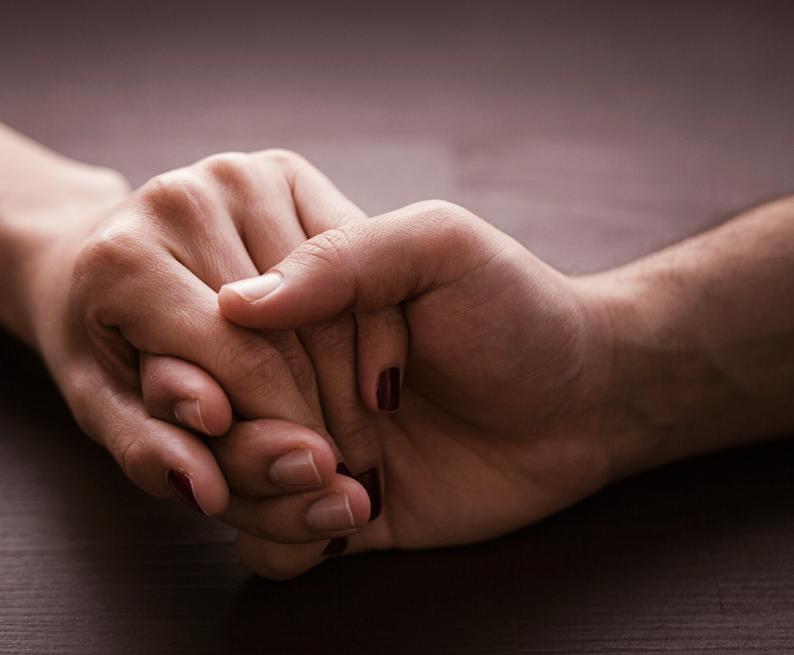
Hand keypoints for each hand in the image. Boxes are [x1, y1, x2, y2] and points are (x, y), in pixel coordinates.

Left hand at [14, 150, 404, 542]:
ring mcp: (238, 174)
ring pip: (330, 295)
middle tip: (339, 469)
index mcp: (125, 260)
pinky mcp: (281, 167)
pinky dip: (364, 319)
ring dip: (347, 371)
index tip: (319, 481)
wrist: (88, 256)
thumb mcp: (103, 408)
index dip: (291, 433)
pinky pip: (351, 255)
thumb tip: (206, 492)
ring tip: (346, 424)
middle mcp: (183, 200)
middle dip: (321, 411)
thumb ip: (151, 452)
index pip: (240, 363)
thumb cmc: (96, 339)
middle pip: (289, 330)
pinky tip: (358, 371)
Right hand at [218, 201, 626, 577]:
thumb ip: (341, 256)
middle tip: (319, 448)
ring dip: (267, 496)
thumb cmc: (518, 308)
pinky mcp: (332, 509)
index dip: (205, 366)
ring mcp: (306, 441)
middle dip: (243, 441)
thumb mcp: (438, 247)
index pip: (208, 333)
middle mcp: (290, 372)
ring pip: (222, 484)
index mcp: (300, 302)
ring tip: (347, 482)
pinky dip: (287, 541)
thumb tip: (237, 300)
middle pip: (204, 415)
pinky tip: (354, 515)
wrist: (589, 402)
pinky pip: (266, 545)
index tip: (228, 394)